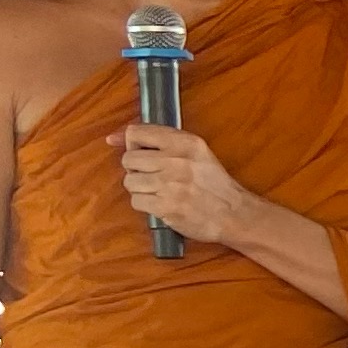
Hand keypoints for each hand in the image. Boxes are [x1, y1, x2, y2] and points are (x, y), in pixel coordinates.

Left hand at [117, 122, 267, 249]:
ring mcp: (171, 184)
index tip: (135, 151)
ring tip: (160, 192)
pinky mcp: (166, 206)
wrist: (234, 214)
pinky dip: (146, 205)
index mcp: (186, 142)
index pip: (137, 132)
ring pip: (130, 182)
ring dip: (141, 189)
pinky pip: (136, 201)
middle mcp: (177, 160)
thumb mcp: (195, 152)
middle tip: (155, 176)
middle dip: (137, 170)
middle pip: (129, 159)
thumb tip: (113, 138)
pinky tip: (162, 204)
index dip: (131, 143)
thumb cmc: (213, 184)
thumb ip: (158, 141)